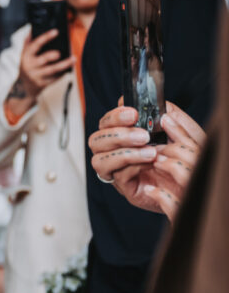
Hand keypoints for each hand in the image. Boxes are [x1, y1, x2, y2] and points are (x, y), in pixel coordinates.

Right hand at [10, 29, 74, 106]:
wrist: (24, 86)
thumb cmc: (28, 65)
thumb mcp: (24, 54)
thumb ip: (28, 42)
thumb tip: (31, 29)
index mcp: (26, 56)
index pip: (35, 45)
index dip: (45, 37)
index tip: (56, 31)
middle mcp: (29, 66)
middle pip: (42, 60)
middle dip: (50, 56)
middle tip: (59, 53)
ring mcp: (36, 76)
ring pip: (52, 70)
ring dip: (64, 64)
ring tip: (73, 59)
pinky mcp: (42, 84)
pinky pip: (55, 78)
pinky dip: (63, 73)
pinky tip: (69, 69)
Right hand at [91, 102, 204, 219]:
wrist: (198, 180)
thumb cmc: (189, 155)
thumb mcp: (182, 129)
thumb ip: (168, 114)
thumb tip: (152, 105)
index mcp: (125, 134)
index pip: (106, 123)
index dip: (114, 117)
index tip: (133, 113)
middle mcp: (115, 151)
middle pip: (95, 140)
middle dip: (117, 135)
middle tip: (143, 136)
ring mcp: (118, 170)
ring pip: (99, 160)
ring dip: (124, 153)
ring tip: (150, 152)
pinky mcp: (125, 187)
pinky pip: (117, 176)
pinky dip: (133, 167)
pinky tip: (151, 164)